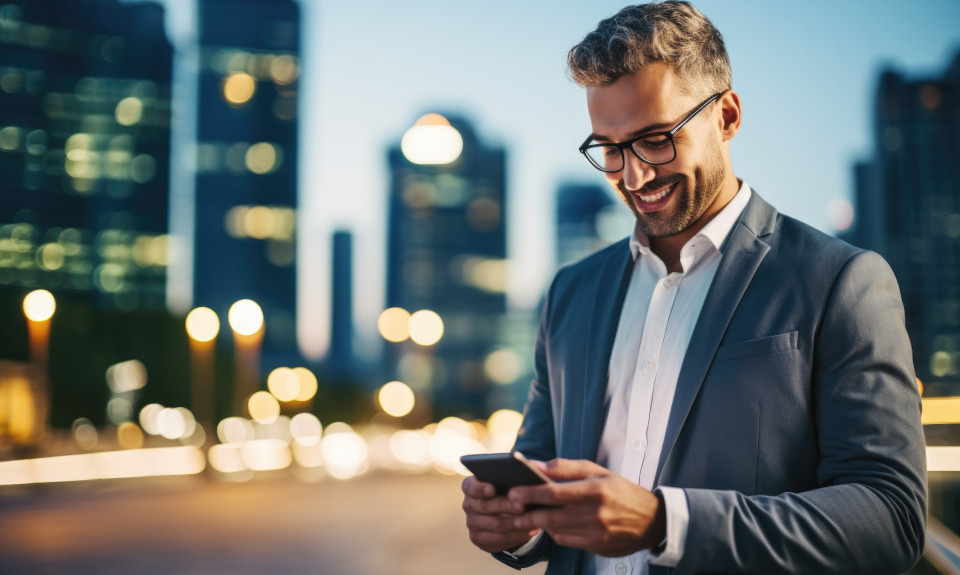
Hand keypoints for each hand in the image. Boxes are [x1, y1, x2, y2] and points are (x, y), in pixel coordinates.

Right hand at [461, 475, 541, 553]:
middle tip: (521, 506)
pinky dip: (515, 535)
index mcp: (471, 486)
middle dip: (504, 506)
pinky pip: (498, 539)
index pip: (470, 486)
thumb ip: (515, 474)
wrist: (508, 515)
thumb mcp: (511, 481)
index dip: (480, 488)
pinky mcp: (478, 539)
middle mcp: (468, 504)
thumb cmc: (510, 491)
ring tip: (530, 519)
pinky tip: (528, 530)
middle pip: (484, 505)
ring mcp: (471, 523)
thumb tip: (529, 473)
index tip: (492, 489)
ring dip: (513, 523)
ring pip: (494, 524)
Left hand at [508, 458, 664, 556]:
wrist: (650, 521)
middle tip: (511, 509)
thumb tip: (535, 465)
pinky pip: (566, 540)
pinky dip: (555, 532)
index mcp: (595, 490)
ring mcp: (596, 533)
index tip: (513, 492)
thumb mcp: (597, 471)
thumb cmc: (619, 491)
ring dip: (539, 524)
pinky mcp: (596, 547)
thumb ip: (565, 468)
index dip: (531, 493)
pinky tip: (551, 524)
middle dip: (528, 514)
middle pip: (552, 516)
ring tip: (525, 516)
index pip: (555, 493)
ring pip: (556, 530)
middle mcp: (596, 513)